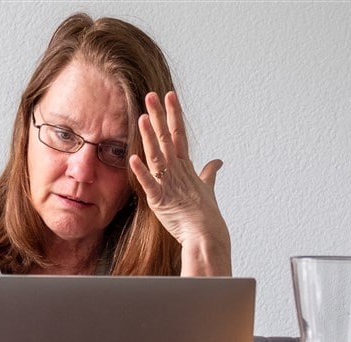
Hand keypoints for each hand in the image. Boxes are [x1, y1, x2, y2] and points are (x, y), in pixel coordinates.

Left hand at [129, 91, 230, 275]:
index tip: (169, 96)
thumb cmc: (207, 217)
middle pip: (167, 139)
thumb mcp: (208, 190)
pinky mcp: (161, 201)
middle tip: (151, 95)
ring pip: (158, 156)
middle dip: (159, 116)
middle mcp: (178, 172)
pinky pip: (150, 184)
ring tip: (142, 117)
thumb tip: (218, 161)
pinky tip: (132, 158)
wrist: (208, 238)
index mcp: (186, 168)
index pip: (179, 135)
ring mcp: (169, 185)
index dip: (173, 114)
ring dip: (149, 137)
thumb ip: (209, 173)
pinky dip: (141, 172)